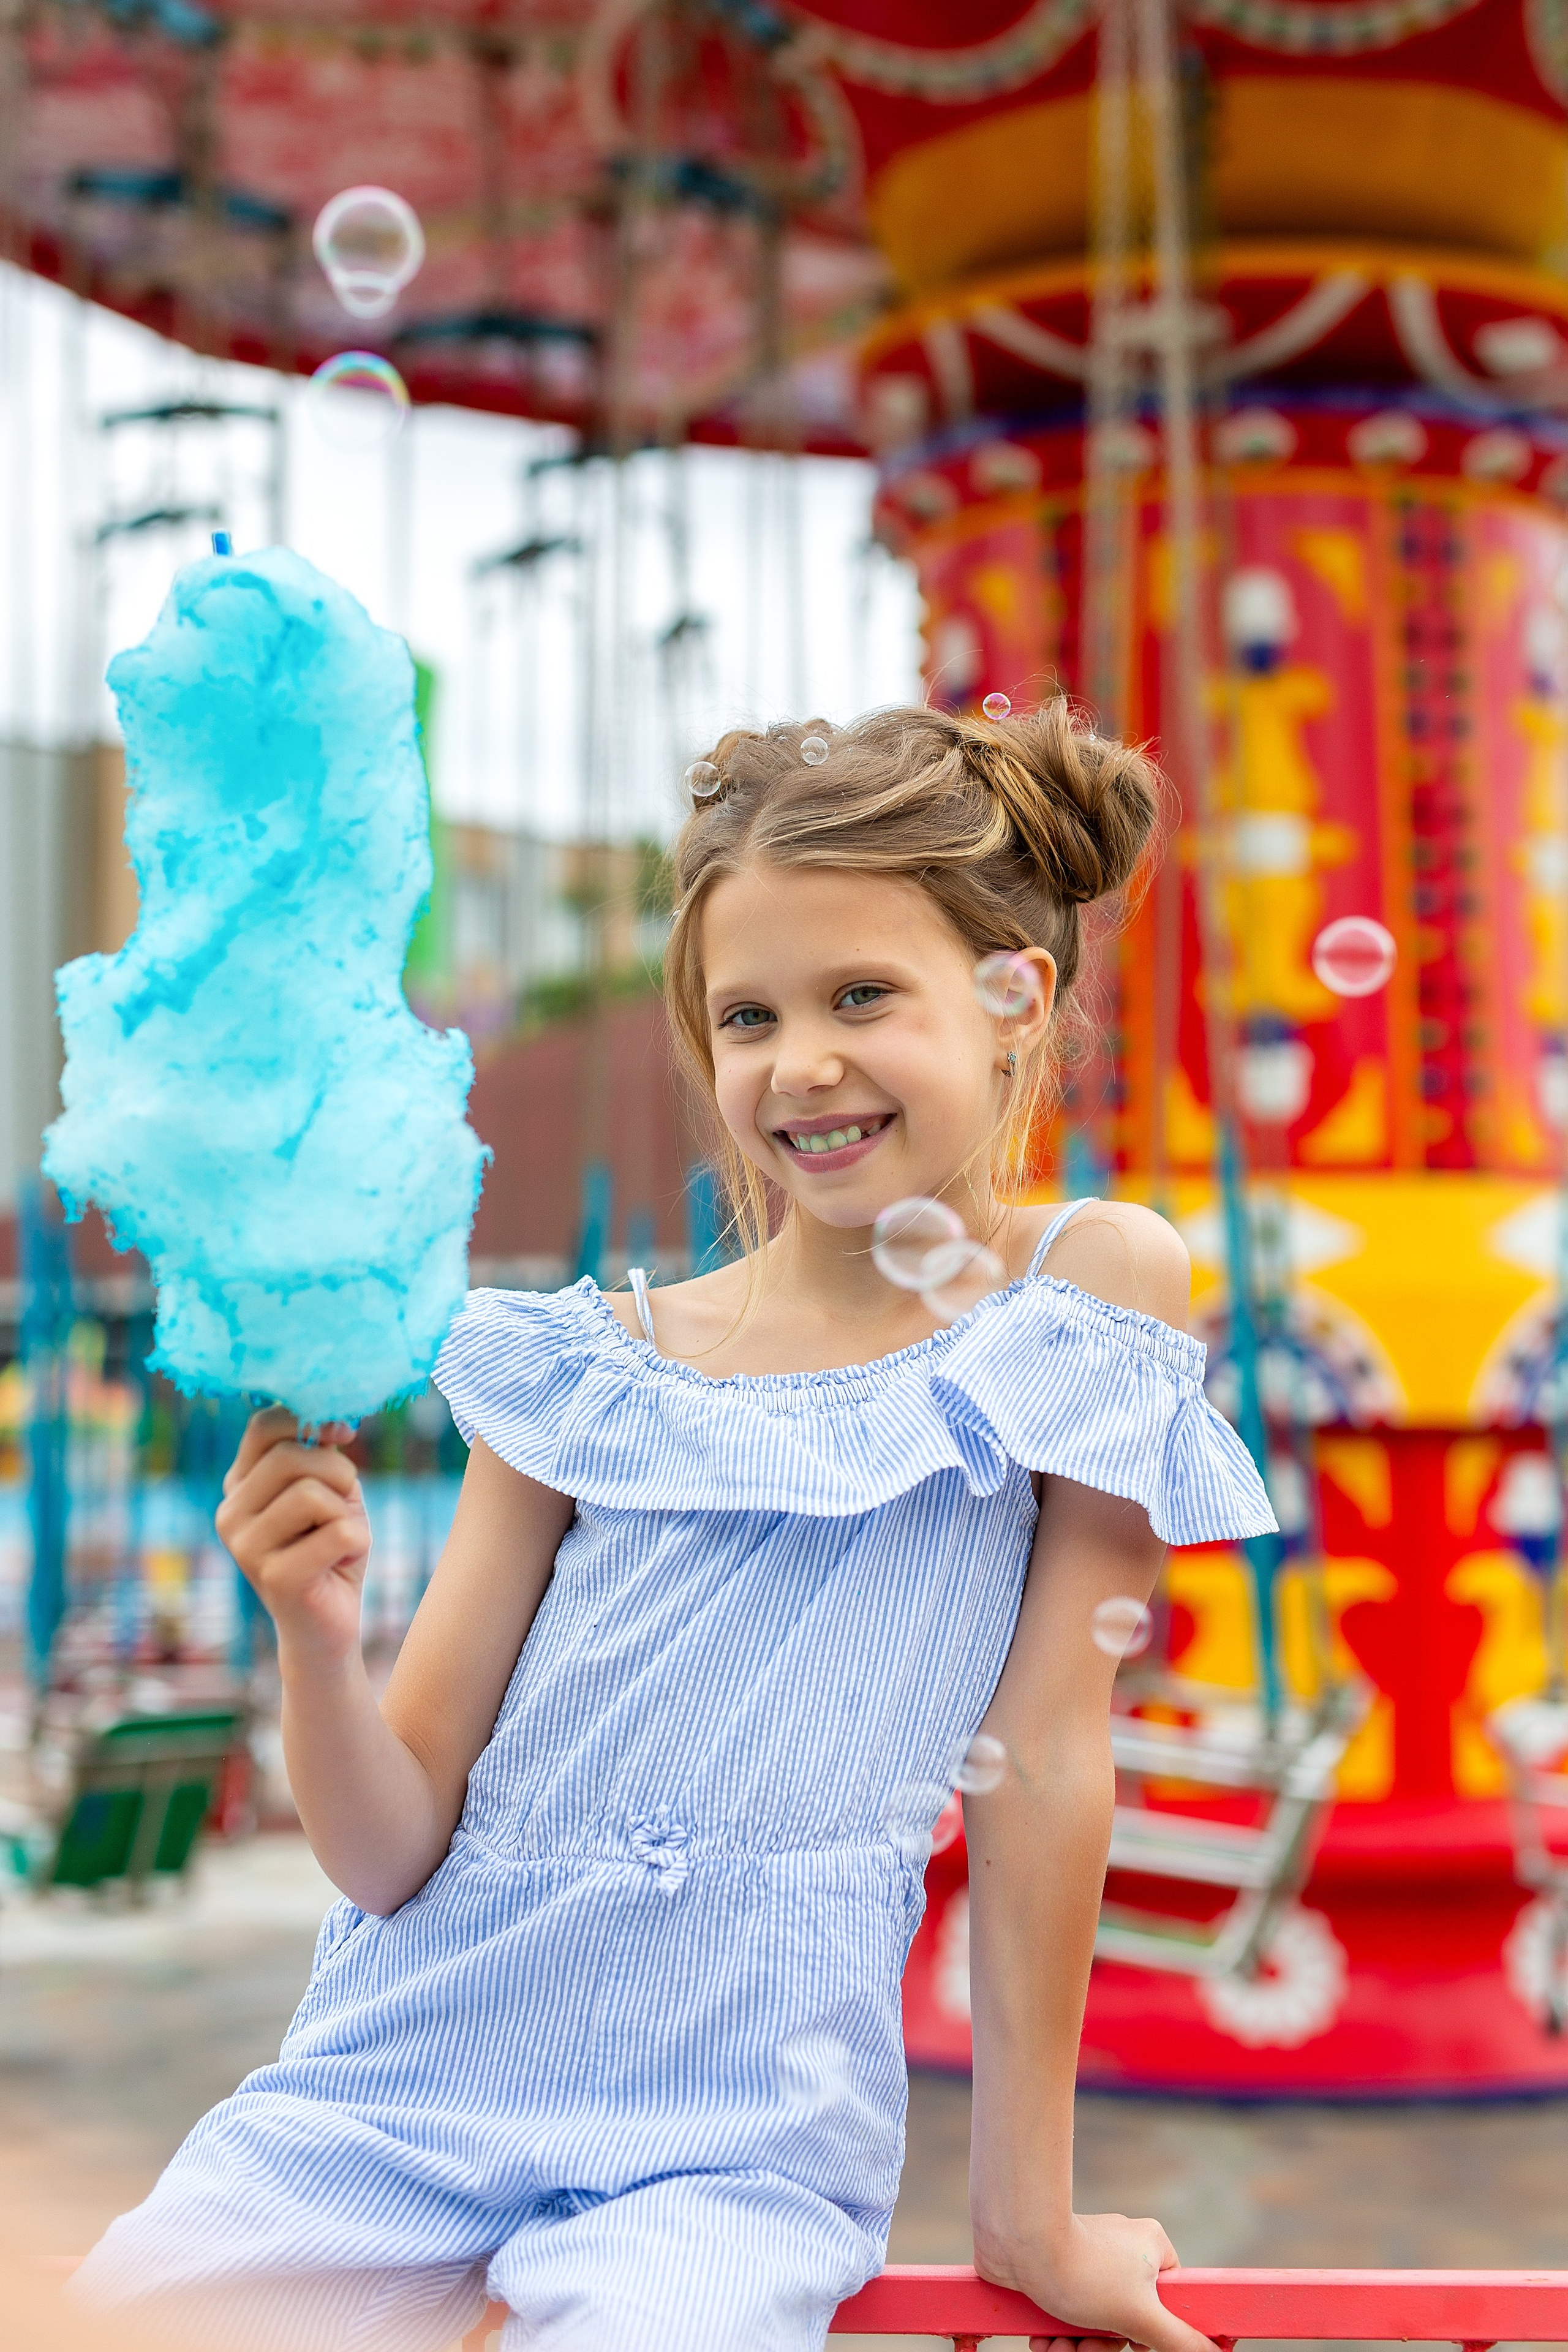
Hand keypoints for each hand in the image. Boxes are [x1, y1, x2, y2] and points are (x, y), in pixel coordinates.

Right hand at [216, 1406, 370, 1663]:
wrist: (328, 1625)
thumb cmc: (331, 1549)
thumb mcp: (329, 1490)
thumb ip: (322, 1452)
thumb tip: (332, 1420)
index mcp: (239, 1485)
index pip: (264, 1426)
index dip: (310, 1420)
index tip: (344, 1435)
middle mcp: (230, 1513)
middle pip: (290, 1456)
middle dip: (336, 1471)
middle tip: (345, 1503)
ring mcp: (244, 1547)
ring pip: (311, 1493)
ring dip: (344, 1512)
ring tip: (339, 1538)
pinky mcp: (273, 1576)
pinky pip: (336, 1531)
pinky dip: (357, 1541)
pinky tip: (342, 1562)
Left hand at [974, 2210, 1214, 2351]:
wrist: (1015, 2242)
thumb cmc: (1081, 2272)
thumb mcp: (1140, 2315)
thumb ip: (1180, 2339)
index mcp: (1151, 2247)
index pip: (1169, 2301)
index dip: (1153, 2333)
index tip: (1138, 2346)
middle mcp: (1123, 2247)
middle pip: (1127, 2318)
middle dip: (1103, 2347)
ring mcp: (1089, 2256)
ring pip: (1095, 2319)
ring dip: (1077, 2346)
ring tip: (1056, 2350)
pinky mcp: (1058, 2265)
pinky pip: (1069, 2310)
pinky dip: (1058, 2332)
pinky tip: (1044, 2342)